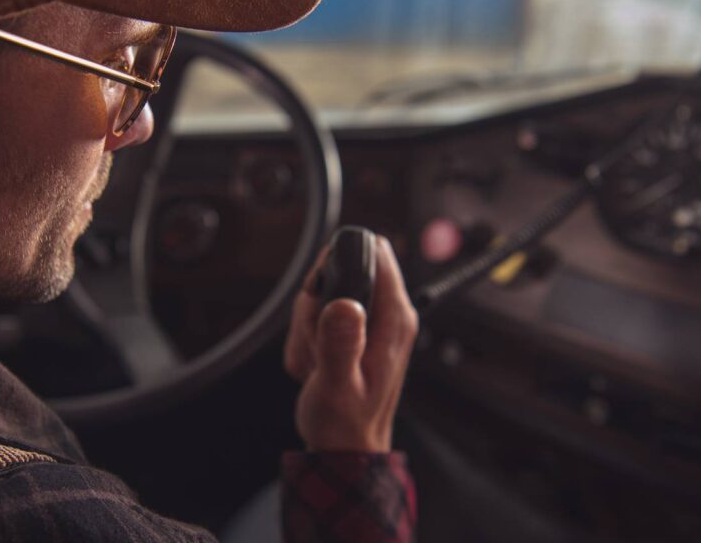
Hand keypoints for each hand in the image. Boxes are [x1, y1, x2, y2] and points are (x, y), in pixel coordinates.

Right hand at [284, 236, 418, 451]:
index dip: (339, 265)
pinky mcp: (353, 330)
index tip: (322, 300)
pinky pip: (317, 315)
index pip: (375, 252)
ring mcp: (369, 321)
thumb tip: (344, 303)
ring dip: (307, 327)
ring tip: (316, 362)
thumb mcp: (338, 385)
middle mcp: (387, 314)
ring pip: (323, 293)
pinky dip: (306, 340)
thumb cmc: (345, 424)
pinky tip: (315, 367)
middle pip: (339, 270)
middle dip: (314, 304)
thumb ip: (340, 343)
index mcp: (394, 318)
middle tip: (316, 343)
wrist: (343, 448)